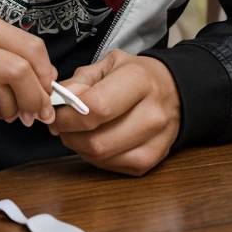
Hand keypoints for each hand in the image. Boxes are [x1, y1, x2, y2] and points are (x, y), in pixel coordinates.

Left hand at [48, 50, 180, 175]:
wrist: (175, 91)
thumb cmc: (136, 75)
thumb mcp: (110, 64)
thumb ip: (81, 80)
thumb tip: (57, 100)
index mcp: (139, 81)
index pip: (96, 108)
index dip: (68, 115)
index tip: (55, 112)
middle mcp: (152, 114)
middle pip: (97, 140)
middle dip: (69, 134)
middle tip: (60, 125)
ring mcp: (155, 141)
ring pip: (102, 157)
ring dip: (78, 147)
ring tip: (75, 131)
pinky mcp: (152, 160)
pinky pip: (112, 166)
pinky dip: (95, 157)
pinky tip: (94, 140)